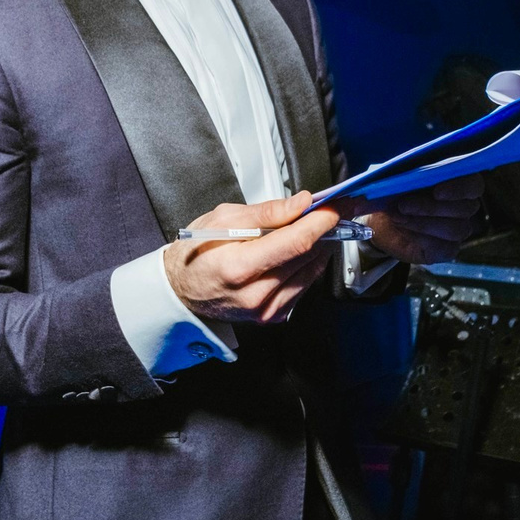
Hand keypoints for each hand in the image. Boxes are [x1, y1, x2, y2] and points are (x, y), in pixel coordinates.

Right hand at [164, 192, 341, 324]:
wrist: (182, 290)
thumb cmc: (197, 252)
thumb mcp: (223, 218)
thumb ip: (267, 212)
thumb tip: (301, 203)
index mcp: (239, 267)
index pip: (296, 243)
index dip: (322, 221)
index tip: (338, 205)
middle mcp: (256, 295)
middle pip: (308, 256)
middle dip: (326, 228)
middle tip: (335, 208)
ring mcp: (266, 310)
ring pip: (312, 272)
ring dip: (320, 246)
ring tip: (315, 226)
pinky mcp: (274, 316)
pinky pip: (304, 285)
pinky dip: (308, 264)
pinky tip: (299, 250)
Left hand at [356, 175, 484, 264]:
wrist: (382, 220)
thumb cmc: (395, 193)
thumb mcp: (397, 179)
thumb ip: (407, 174)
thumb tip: (402, 176)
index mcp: (459, 182)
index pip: (474, 185)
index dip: (459, 188)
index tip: (436, 192)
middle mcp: (464, 206)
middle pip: (465, 209)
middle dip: (430, 207)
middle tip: (403, 205)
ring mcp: (459, 229)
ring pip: (455, 229)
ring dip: (422, 223)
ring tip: (398, 218)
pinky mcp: (448, 250)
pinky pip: (444, 248)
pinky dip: (419, 237)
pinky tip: (404, 229)